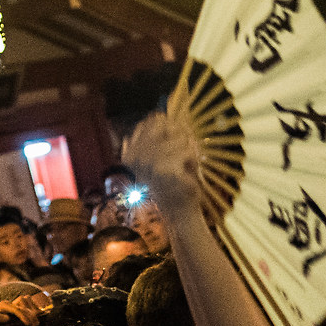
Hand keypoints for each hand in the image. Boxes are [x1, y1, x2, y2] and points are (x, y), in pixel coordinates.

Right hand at [124, 105, 203, 229]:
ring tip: (187, 166)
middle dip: (184, 138)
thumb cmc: (174, 182)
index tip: (180, 137)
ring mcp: (147, 162)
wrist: (179, 211)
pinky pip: (187, 152)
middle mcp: (135, 155)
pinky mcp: (163, 169)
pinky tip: (188, 173)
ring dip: (191, 152)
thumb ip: (157, 138)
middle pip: (170, 126)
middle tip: (188, 154)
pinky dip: (193, 161)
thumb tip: (160, 114)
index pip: (155, 120)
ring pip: (182, 140)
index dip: (173, 124)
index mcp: (131, 151)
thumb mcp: (161, 158)